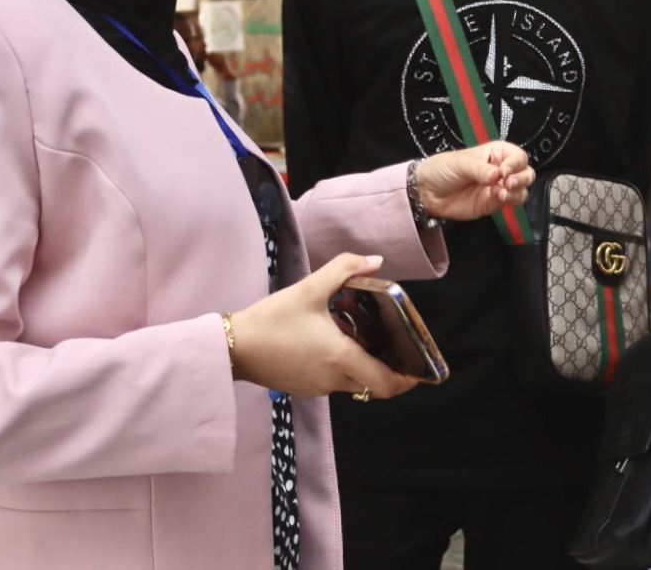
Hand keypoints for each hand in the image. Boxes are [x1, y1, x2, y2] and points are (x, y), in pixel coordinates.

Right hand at [228, 253, 420, 399]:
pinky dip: (340, 364)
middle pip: (372, 382)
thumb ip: (345, 268)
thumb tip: (375, 261)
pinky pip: (333, 380)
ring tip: (353, 330)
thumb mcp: (310, 288)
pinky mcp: (303, 388)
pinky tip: (328, 338)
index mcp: (342, 358)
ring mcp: (317, 388)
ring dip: (360, 361)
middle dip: (384, 364)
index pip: (386, 384)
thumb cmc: (272, 319)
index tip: (417, 367)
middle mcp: (333, 380)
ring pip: (352, 380)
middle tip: (386, 338)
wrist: (233, 346)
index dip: (407, 380)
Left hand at [417, 141, 533, 220]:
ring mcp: (498, 188)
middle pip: (526, 172)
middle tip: (507, 182)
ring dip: (517, 191)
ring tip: (502, 192)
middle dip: (521, 178)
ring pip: (522, 189)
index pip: (517, 156)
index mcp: (494, 153)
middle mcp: (500, 170)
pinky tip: (497, 198)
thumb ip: (480, 169)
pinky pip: (510, 203)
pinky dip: (508, 201)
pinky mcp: (492, 204)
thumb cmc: (442, 168)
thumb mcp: (460, 162)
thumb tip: (497, 175)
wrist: (426, 191)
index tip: (506, 170)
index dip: (516, 162)